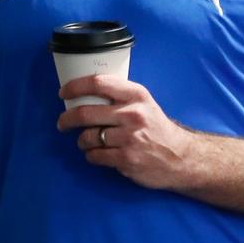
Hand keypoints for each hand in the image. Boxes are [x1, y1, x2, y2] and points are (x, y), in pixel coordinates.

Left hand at [56, 75, 198, 190]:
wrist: (181, 158)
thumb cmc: (156, 128)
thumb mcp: (143, 103)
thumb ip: (118, 96)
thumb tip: (83, 93)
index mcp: (136, 95)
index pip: (98, 83)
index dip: (75, 87)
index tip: (63, 92)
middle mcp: (132, 114)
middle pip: (85, 113)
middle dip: (66, 119)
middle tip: (62, 123)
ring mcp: (129, 138)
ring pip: (87, 137)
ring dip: (82, 140)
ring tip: (87, 141)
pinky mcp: (126, 159)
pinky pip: (95, 156)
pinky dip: (92, 155)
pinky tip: (100, 153)